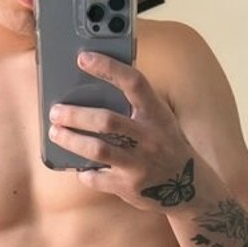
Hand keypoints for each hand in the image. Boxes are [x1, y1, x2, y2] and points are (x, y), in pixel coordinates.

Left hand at [47, 53, 198, 212]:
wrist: (191, 188)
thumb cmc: (166, 145)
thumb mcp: (160, 119)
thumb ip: (136, 104)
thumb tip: (93, 86)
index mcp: (157, 114)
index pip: (134, 82)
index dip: (108, 67)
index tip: (83, 58)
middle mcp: (150, 138)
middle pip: (107, 120)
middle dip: (75, 114)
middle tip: (56, 111)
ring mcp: (139, 164)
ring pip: (98, 150)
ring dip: (71, 140)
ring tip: (55, 133)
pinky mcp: (129, 188)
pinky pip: (97, 178)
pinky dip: (84, 172)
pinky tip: (79, 166)